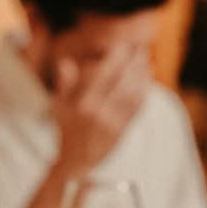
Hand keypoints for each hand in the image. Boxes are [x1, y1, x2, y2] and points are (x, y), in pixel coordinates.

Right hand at [52, 46, 149, 176]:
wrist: (75, 161)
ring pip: (132, 95)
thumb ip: (65, 83)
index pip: (104, 75)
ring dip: (142, 76)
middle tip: (141, 49)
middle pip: (122, 82)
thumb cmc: (66, 130)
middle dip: (133, 64)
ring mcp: (111, 123)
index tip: (124, 46)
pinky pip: (136, 109)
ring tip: (147, 62)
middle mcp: (98, 113)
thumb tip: (65, 62)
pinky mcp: (122, 132)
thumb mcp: (59, 106)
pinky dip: (144, 93)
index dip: (116, 59)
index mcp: (82, 104)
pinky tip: (147, 82)